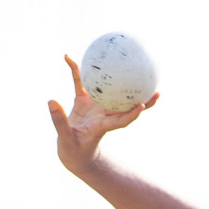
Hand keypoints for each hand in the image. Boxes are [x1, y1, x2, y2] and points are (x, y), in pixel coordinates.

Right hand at [47, 54, 158, 176]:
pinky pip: (80, 82)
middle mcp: (103, 115)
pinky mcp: (83, 101)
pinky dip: (74, 70)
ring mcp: (95, 107)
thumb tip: (51, 101)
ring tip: (129, 62)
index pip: (121, 120)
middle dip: (142, 98)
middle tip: (157, 89)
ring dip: (118, 78)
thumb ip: (59, 121)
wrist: (73, 152)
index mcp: (102, 126)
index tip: (142, 105)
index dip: (132, 114)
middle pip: (126, 105)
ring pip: (110, 90)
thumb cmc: (73, 151)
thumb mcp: (65, 139)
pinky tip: (67, 56)